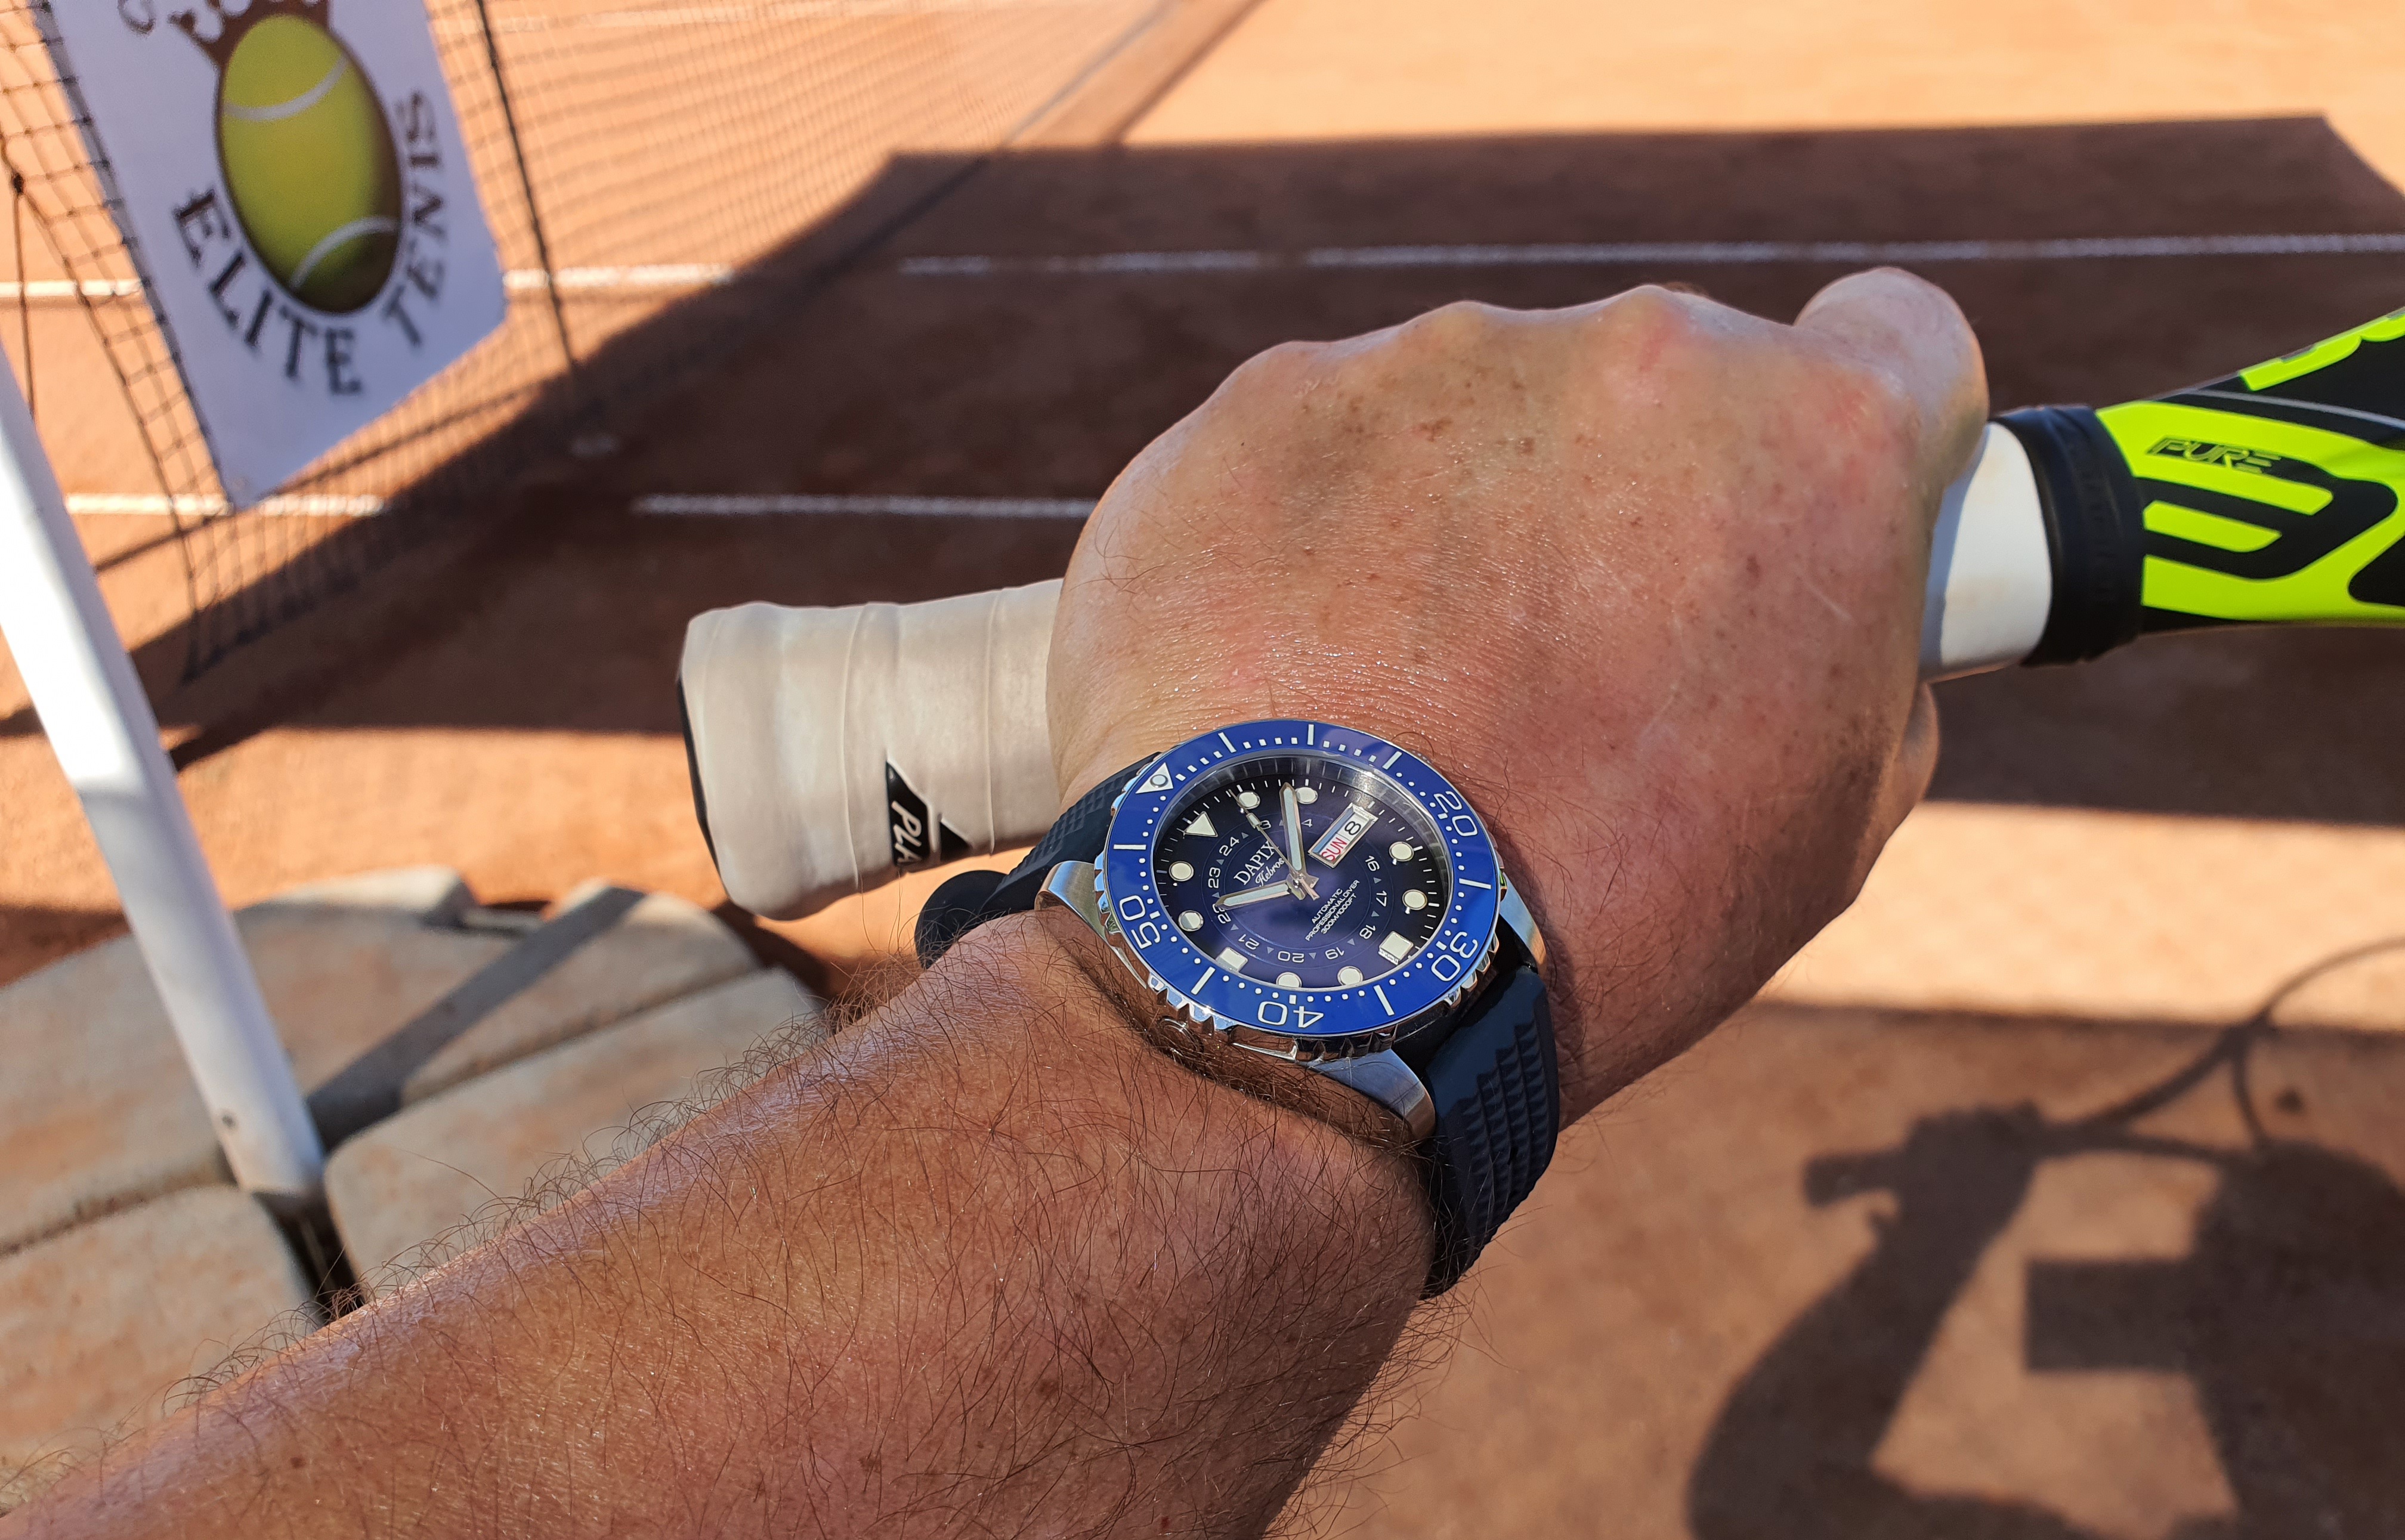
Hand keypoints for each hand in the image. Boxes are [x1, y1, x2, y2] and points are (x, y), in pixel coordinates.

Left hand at [1049, 275, 1982, 1118]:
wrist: (1318, 968)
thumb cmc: (1600, 917)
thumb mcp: (1830, 817)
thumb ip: (1855, 649)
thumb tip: (1822, 594)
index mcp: (1821, 433)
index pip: (1890, 341)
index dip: (1853, 435)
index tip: (1795, 505)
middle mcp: (1638, 353)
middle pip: (1667, 382)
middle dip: (1642, 490)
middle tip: (1577, 658)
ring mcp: (1436, 362)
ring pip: (1484, 408)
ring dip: (1472, 509)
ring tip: (1418, 687)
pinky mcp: (1270, 403)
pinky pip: (1325, 445)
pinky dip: (1319, 531)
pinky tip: (1303, 662)